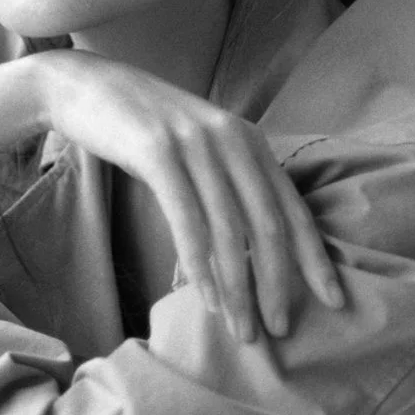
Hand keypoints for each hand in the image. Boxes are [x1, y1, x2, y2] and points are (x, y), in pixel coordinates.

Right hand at [33, 49, 343, 340]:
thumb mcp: (196, 145)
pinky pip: (186, 219)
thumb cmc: (138, 126)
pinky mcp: (157, 151)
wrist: (81, 85)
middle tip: (278, 330)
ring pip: (229, 230)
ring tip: (241, 329)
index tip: (332, 300)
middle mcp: (230, 138)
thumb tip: (249, 243)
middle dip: (277, 283)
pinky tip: (204, 298)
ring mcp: (194, 143)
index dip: (314, 256)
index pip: (293, 206)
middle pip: (268, 224)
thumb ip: (226, 180)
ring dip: (238, 287)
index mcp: (248, 139)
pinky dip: (199, 265)